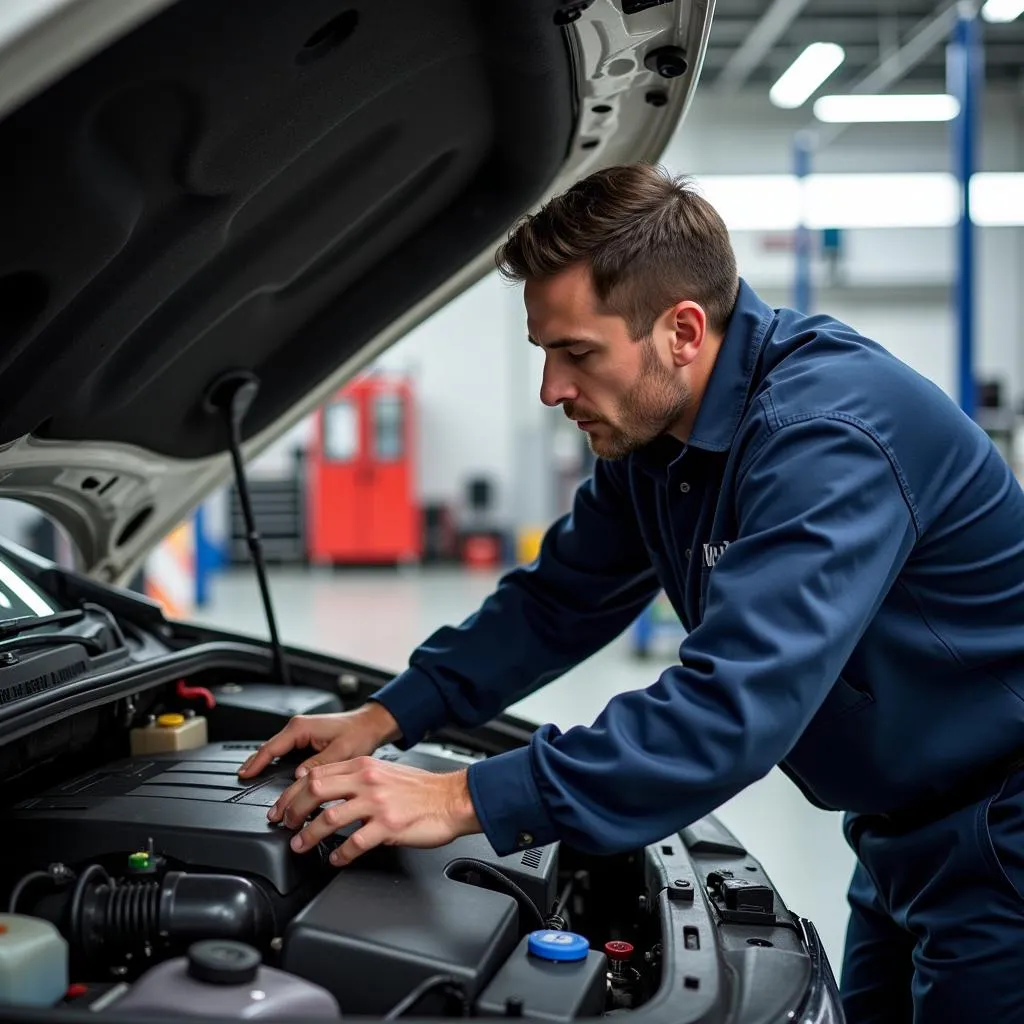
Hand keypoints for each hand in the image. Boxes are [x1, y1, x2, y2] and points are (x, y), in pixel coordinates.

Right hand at [237, 701, 400, 779]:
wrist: (370, 725)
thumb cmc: (359, 733)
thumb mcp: (342, 751)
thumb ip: (320, 763)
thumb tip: (299, 777)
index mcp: (302, 727)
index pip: (272, 747)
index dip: (257, 763)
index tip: (244, 776)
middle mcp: (298, 727)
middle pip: (269, 748)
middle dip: (256, 764)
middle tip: (243, 782)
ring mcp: (301, 732)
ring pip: (275, 750)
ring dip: (264, 763)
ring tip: (252, 780)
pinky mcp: (305, 738)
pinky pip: (284, 750)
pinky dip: (274, 761)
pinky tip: (270, 772)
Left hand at [269, 757, 481, 865]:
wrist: (451, 798)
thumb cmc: (420, 789)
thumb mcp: (384, 772)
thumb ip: (356, 778)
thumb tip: (326, 791)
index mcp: (363, 765)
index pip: (315, 773)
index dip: (291, 792)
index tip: (282, 807)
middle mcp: (367, 780)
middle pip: (314, 791)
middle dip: (292, 811)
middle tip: (286, 825)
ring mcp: (377, 803)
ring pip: (328, 819)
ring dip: (308, 836)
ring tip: (301, 846)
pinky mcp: (388, 826)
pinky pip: (354, 843)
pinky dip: (339, 854)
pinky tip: (336, 859)